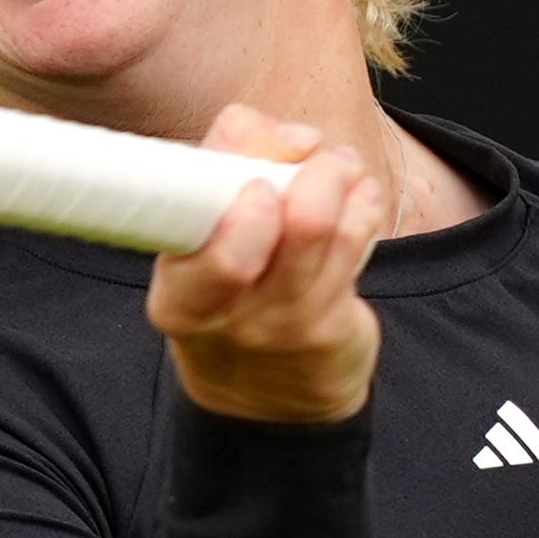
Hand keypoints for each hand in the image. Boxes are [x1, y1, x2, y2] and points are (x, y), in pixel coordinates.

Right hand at [150, 106, 385, 424]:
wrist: (267, 400)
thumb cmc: (232, 297)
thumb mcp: (205, 243)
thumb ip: (232, 167)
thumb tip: (294, 137)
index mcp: (176, 290)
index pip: (196, 229)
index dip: (238, 192)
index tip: (258, 181)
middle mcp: (225, 312)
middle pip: (288, 225)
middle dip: (313, 176)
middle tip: (319, 157)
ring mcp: (281, 325)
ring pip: (328, 228)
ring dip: (341, 181)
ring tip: (340, 168)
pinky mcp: (328, 331)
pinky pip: (356, 248)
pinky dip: (362, 209)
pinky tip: (357, 201)